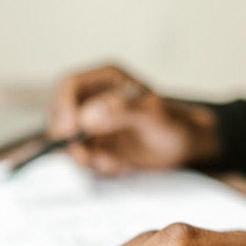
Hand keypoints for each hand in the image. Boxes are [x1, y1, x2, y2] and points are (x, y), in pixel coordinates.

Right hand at [49, 64, 219, 175]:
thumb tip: (88, 117)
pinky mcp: (96, 145)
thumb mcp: (153, 114)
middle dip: (69, 139)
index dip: (63, 107)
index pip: (70, 86)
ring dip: (85, 156)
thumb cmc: (174, 122)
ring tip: (113, 163)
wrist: (185, 145)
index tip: (70, 130)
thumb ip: (122, 111)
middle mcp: (93, 99)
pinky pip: (83, 157)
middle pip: (60, 114)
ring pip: (68, 140)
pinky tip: (119, 165)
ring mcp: (92, 123)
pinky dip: (96, 166)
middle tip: (86, 156)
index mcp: (105, 79)